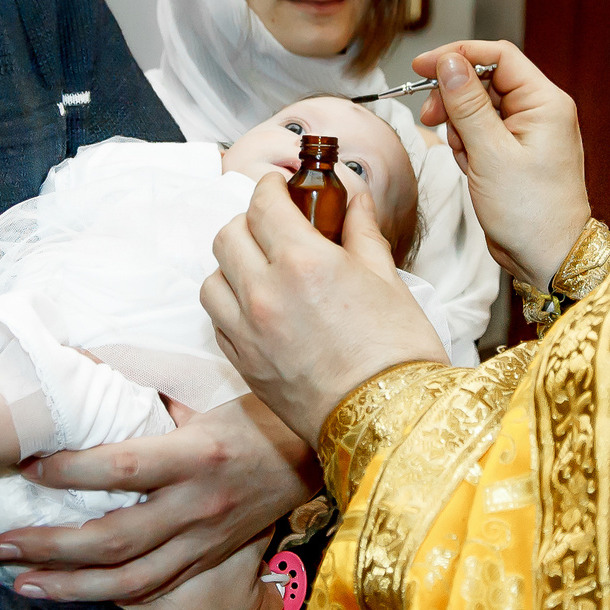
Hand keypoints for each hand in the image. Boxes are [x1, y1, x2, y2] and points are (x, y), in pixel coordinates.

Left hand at [0, 395, 315, 602]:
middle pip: (115, 539)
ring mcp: (204, 541)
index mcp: (195, 454)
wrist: (313, 457)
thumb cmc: (253, 418)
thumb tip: (85, 374)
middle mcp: (198, 504)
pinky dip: (110, 597)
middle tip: (1, 544)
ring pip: (130, 579)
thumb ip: (147, 402)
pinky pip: (154, 589)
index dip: (69, 471)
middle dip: (51, 547)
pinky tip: (72, 597)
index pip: (122, 468)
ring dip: (70, 587)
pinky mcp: (208, 561)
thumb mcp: (203, 399)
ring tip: (22, 586)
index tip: (26, 466)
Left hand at [201, 174, 449, 449]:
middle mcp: (264, 292)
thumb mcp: (386, 278)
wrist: (391, 422)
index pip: (263, 202)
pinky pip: (217, 320)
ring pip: (212, 278)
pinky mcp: (243, 364)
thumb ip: (360, 231)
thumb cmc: (397, 352)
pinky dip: (229, 305)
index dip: (271, 187)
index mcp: (302, 261)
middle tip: (275, 226)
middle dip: (249, 221)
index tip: (282, 188)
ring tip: (262, 269)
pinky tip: (258, 307)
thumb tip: (354, 198)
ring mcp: (248, 331)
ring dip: (232, 264)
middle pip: (227, 234)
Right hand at [410, 41, 592, 287]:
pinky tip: (473, 170)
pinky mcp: (513, 151)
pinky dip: (467, 147)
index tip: (422, 66)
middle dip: (454, 100)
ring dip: (460, 130)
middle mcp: (539, 111)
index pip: (498, 56)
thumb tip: (449, 62)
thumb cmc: (531, 212)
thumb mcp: (491, 154)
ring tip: (467, 160)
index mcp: (545, 102)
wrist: (546, 257)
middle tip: (433, 119)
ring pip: (477, 108)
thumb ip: (467, 104)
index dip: (457, 55)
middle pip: (484, 80)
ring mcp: (526, 132)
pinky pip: (480, 133)